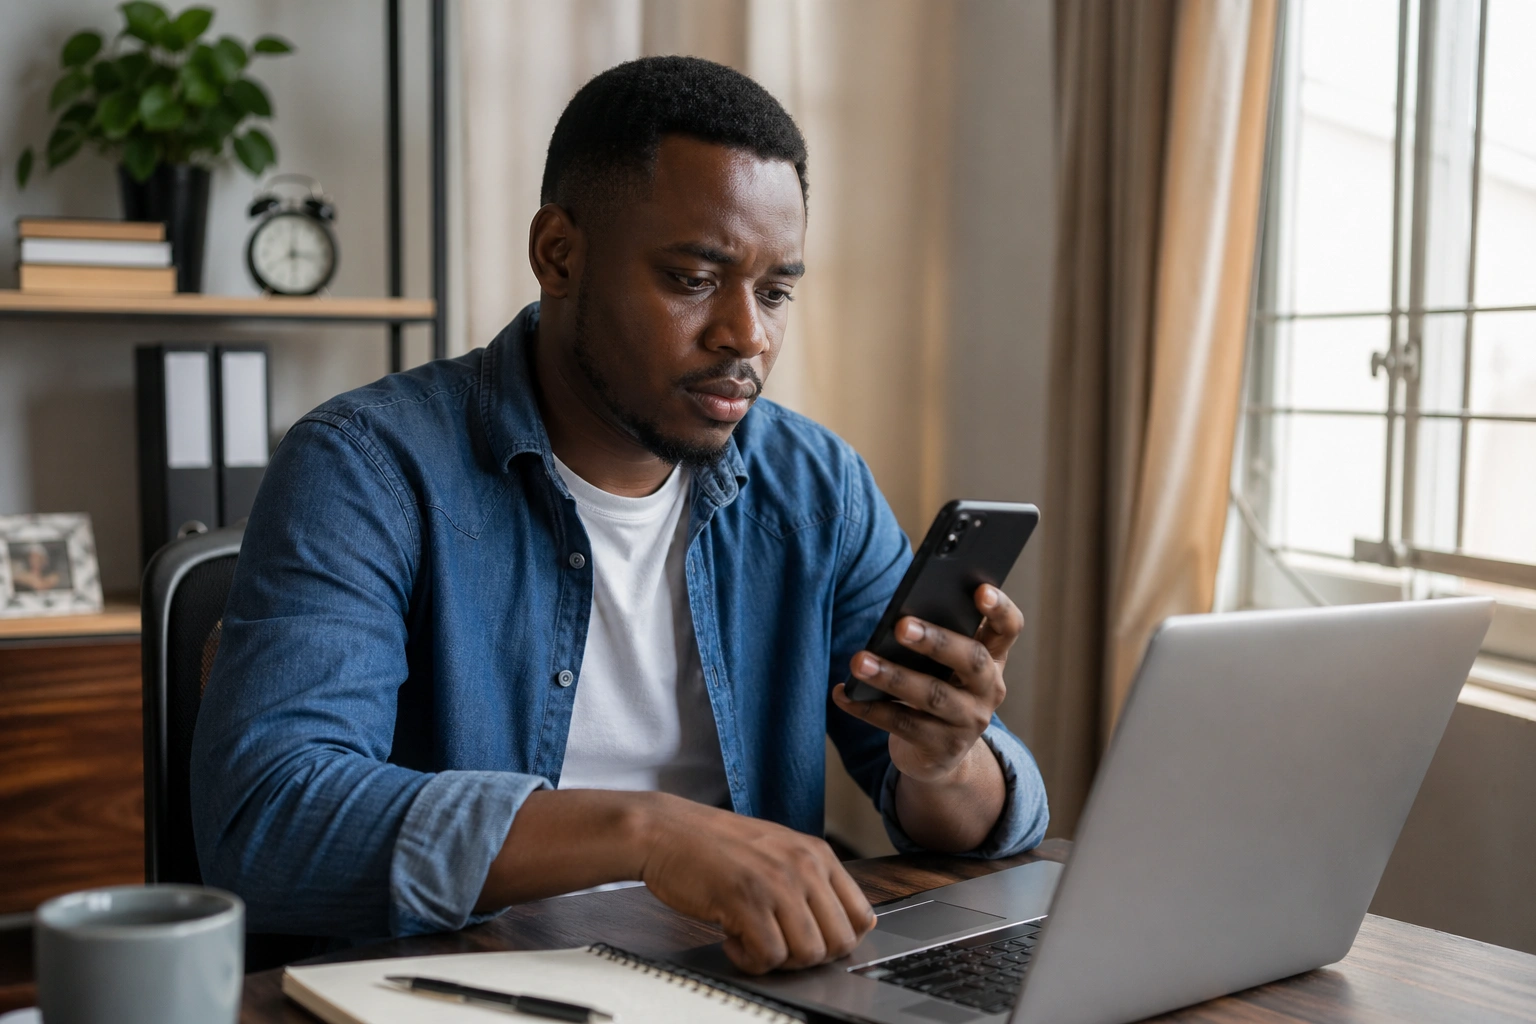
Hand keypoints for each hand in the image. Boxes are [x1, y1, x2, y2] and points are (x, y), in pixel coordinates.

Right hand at [637, 794, 875, 973]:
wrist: (666, 830)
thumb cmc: (715, 844)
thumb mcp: (778, 851)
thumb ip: (812, 880)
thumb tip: (848, 923)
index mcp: (817, 854)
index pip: (861, 915)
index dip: (838, 941)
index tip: (811, 942)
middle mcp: (804, 866)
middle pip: (840, 942)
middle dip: (809, 957)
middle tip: (777, 944)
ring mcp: (776, 883)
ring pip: (808, 954)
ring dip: (779, 960)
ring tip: (751, 940)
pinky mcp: (746, 901)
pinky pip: (769, 956)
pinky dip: (750, 960)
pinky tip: (732, 940)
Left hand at [832, 584, 1020, 782]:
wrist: (939, 753)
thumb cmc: (938, 688)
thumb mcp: (945, 665)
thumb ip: (936, 638)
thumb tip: (898, 617)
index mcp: (992, 658)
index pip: (1009, 628)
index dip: (1000, 608)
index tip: (980, 589)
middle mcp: (989, 690)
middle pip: (972, 660)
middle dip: (936, 641)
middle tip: (901, 625)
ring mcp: (969, 722)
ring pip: (933, 696)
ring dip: (893, 676)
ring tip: (860, 661)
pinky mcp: (942, 748)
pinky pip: (902, 724)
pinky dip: (868, 708)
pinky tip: (843, 694)